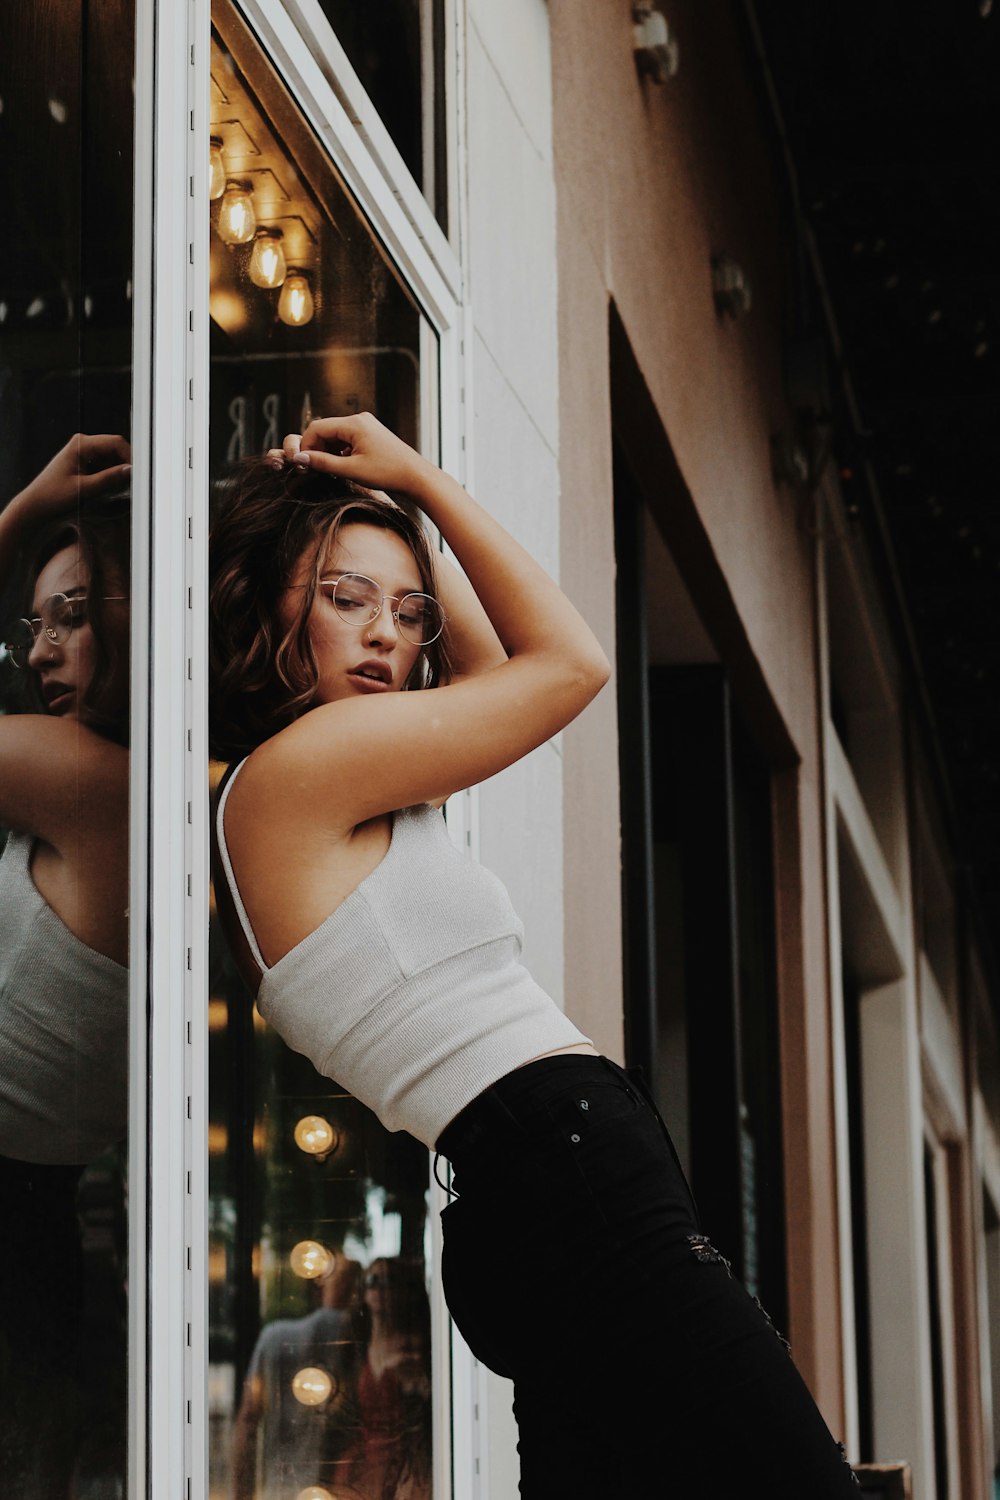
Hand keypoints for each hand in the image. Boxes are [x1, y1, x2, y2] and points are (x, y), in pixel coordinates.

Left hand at [11, 433, 131, 526]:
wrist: (35, 509)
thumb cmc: (54, 499)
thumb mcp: (86, 490)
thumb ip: (110, 479)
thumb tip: (131, 470)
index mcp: (81, 444)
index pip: (116, 442)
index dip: (130, 458)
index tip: (138, 476)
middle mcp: (83, 445)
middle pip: (116, 451)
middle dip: (124, 468)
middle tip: (127, 488)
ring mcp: (83, 455)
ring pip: (113, 461)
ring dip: (117, 475)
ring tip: (113, 493)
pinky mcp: (84, 465)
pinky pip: (106, 468)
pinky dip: (110, 479)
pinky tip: (106, 493)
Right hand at [266, 413, 433, 497]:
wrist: (416, 476)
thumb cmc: (388, 473)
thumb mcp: (351, 470)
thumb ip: (323, 463)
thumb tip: (299, 459)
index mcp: (354, 423)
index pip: (317, 427)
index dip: (306, 446)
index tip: (302, 464)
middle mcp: (360, 419)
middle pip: (326, 430)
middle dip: (316, 449)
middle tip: (313, 470)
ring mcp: (366, 426)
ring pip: (336, 436)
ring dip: (328, 452)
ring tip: (328, 471)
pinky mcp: (371, 434)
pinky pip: (347, 440)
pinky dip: (340, 452)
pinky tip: (342, 467)